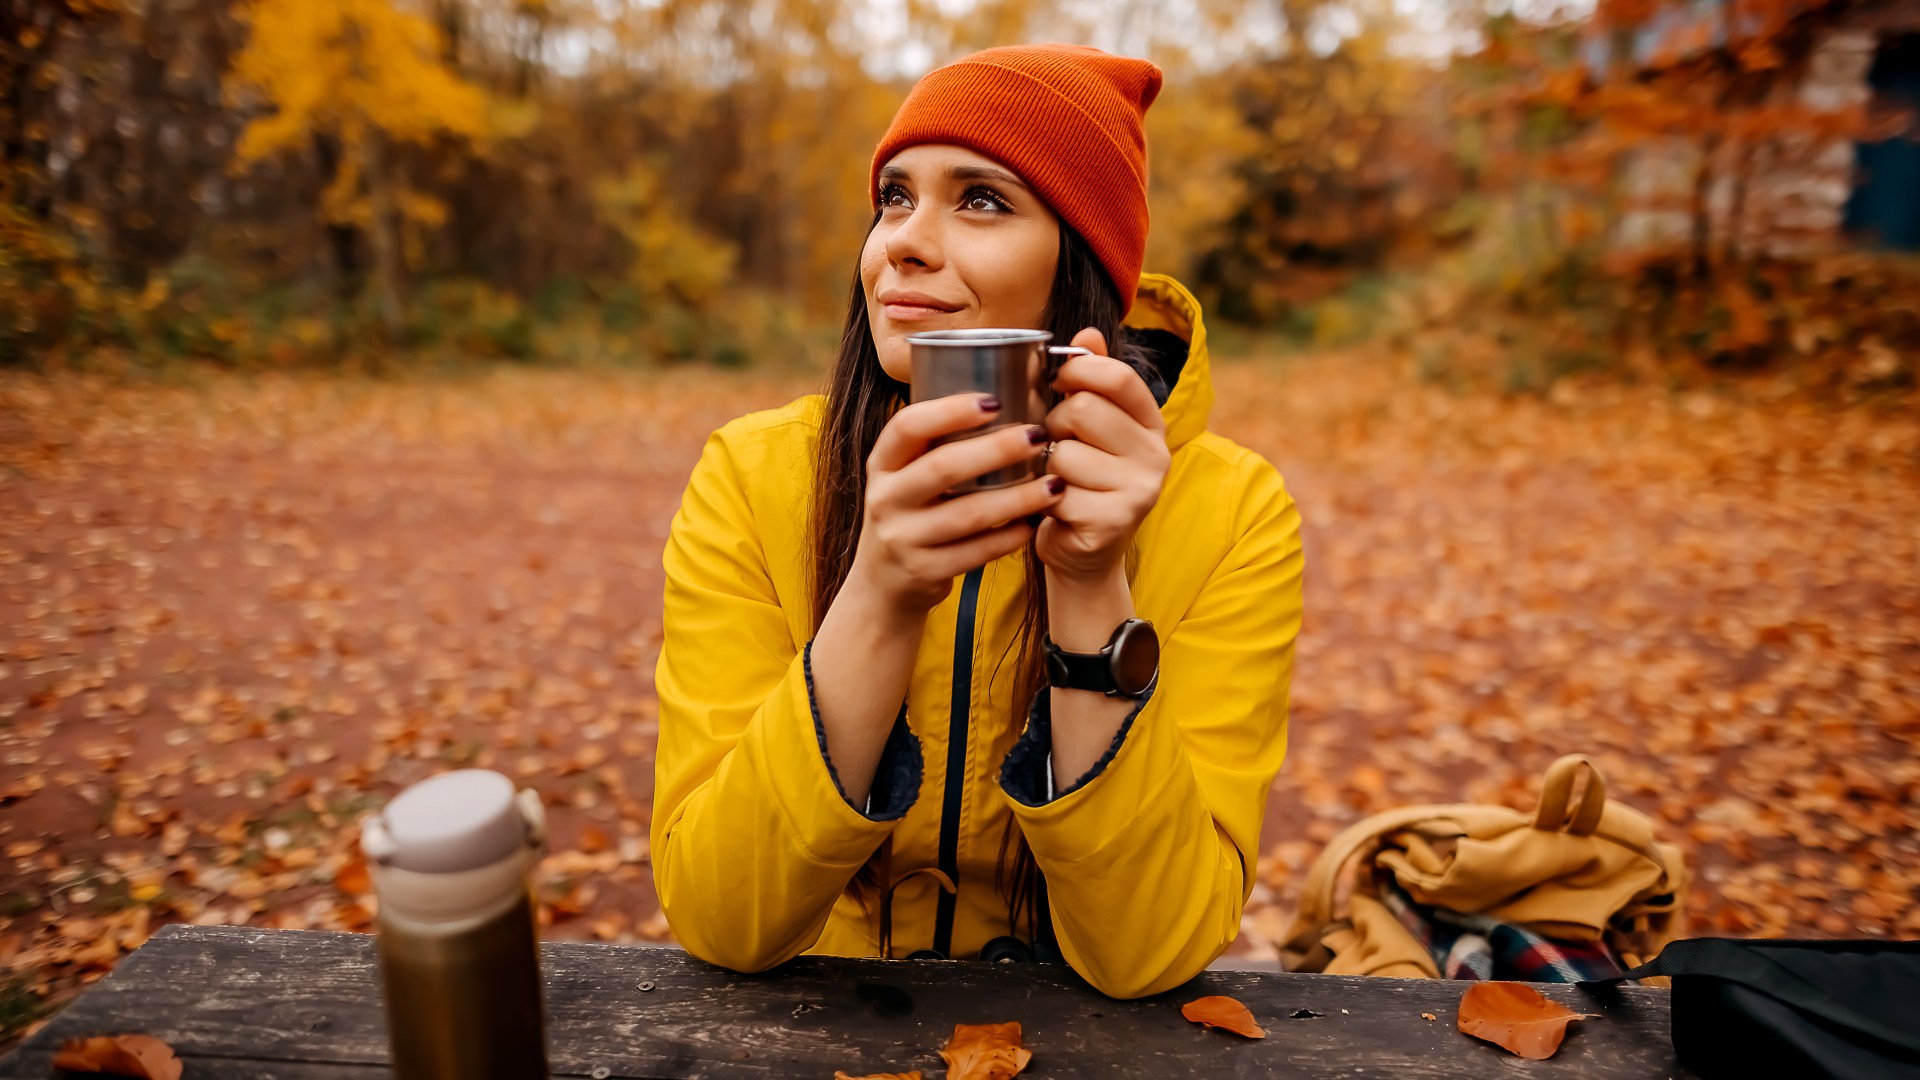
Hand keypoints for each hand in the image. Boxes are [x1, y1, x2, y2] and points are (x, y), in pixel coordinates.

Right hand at [850, 392, 1066, 613]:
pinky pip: (975, 553)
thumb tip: (1000, 394)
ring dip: (1016, 498)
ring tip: (1053, 484)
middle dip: (996, 449)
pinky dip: (1008, 537)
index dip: (950, 410)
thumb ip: (937, 443)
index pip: (908, 426)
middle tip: (1038, 435)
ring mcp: (902, 538)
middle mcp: (885, 498)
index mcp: (882, 463)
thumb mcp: (906, 474)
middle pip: (942, 468)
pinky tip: (1034, 523)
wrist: (884, 581)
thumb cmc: (912, 510)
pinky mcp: (924, 572)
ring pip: (967, 515)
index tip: (994, 400)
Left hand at [1035, 328, 1169, 583]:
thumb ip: (1089, 379)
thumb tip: (1087, 332)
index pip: (1119, 377)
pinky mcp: (1113, 521)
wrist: (1083, 555)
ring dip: (1045, 466)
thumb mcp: (1088, 428)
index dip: (1077, 370)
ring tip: (1055, 481)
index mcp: (1152, 424)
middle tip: (1055, 446)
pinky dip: (1042, 500)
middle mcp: (1156, 455)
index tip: (1056, 380)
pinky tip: (1055, 509)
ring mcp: (1139, 490)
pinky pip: (1056, 492)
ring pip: (1064, 453)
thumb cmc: (1080, 482)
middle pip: (1083, 410)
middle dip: (1054, 426)